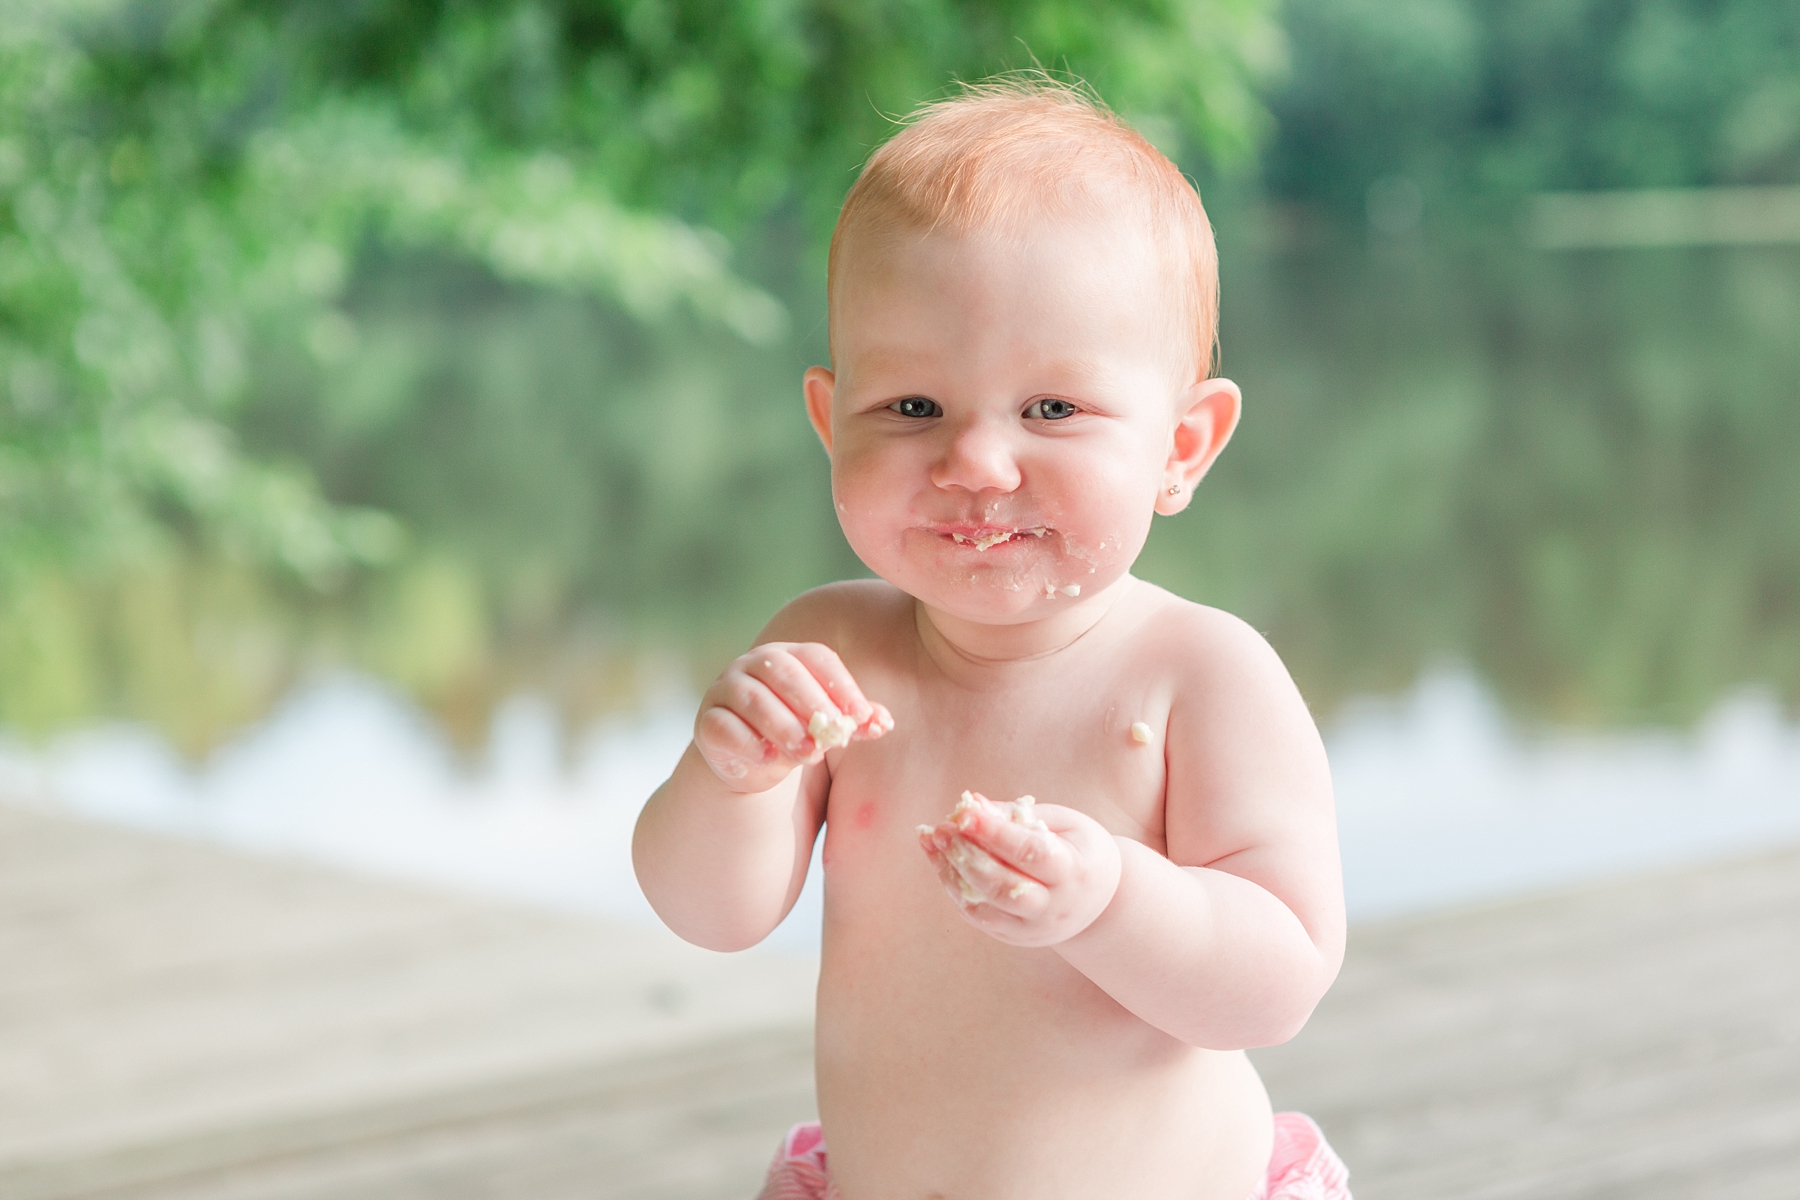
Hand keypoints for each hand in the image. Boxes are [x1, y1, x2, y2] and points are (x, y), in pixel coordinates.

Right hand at [694, 642, 893, 791]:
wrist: (750, 761)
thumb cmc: (796, 732)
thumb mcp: (827, 726)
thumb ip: (854, 721)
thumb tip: (884, 722)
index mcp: (790, 656)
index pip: (818, 658)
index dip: (842, 686)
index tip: (863, 717)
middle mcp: (755, 664)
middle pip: (786, 673)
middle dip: (813, 705)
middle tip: (835, 737)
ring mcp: (726, 689)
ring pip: (754, 699)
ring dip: (784, 726)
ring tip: (809, 754)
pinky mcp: (707, 721)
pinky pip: (724, 726)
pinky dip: (748, 742)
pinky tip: (770, 758)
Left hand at [918, 792, 1121, 947]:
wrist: (1099, 903)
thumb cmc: (1078, 849)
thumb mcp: (1063, 824)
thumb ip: (1019, 814)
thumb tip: (973, 803)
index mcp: (1074, 872)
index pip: (1031, 853)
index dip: (996, 832)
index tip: (965, 812)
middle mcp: (1055, 907)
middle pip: (1004, 886)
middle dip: (967, 855)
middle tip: (940, 829)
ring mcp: (1033, 928)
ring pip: (985, 906)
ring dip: (952, 872)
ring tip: (933, 840)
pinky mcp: (1013, 936)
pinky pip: (977, 915)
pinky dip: (954, 886)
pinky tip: (940, 859)